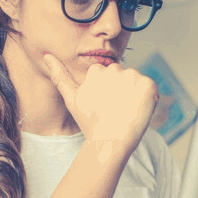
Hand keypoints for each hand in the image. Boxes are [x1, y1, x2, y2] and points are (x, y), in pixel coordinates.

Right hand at [41, 54, 157, 152]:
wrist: (109, 141)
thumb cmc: (90, 122)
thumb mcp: (71, 98)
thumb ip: (60, 75)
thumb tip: (46, 55)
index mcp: (97, 71)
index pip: (109, 77)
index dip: (108, 94)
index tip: (105, 107)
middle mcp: (114, 69)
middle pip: (123, 77)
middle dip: (122, 91)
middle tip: (115, 111)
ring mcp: (132, 76)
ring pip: (137, 83)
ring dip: (135, 95)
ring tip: (126, 113)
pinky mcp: (148, 85)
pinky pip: (151, 89)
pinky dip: (148, 100)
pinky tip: (137, 112)